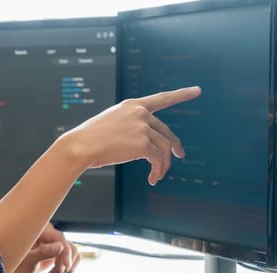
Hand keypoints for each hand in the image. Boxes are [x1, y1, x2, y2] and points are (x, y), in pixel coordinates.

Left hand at [7, 223, 80, 272]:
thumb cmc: (15, 263)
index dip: (65, 252)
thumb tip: (60, 247)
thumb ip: (43, 252)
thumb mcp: (27, 260)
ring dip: (65, 268)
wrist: (12, 270)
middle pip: (68, 246)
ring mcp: (55, 243)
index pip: (59, 237)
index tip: (66, 266)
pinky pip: (71, 258)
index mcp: (40, 230)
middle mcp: (50, 235)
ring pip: (73, 253)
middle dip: (63, 264)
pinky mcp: (58, 252)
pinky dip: (66, 269)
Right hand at [60, 86, 200, 184]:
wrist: (80, 146)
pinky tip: (152, 178)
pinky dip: (157, 171)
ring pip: (163, 148)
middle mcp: (140, 113)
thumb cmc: (91, 138)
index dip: (181, 94)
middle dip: (174, 146)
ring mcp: (142, 127)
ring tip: (157, 175)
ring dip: (163, 164)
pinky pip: (157, 159)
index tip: (196, 90)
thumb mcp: (112, 123)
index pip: (162, 98)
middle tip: (179, 155)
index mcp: (133, 105)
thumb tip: (148, 145)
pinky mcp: (142, 143)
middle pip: (166, 132)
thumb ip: (132, 127)